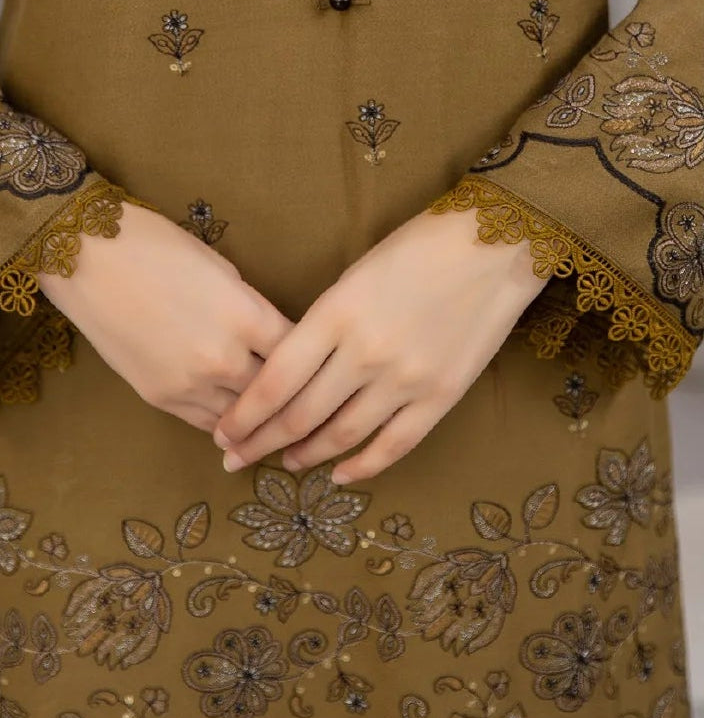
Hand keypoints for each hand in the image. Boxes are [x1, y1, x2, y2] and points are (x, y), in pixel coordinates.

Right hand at [38, 198, 292, 430]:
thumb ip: (249, 306)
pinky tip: (239, 426)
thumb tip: (266, 333)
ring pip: (243, 417)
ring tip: (280, 424)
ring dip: (261, 420)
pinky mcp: (160, 398)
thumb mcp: (220, 267)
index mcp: (246, 315)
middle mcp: (224, 358)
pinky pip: (206, 423)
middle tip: (310, 404)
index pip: (299, 353)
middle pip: (276, 393)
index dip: (313, 359)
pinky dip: (226, 424)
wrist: (88, 259)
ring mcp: (190, 384)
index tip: (321, 364)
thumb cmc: (155, 247)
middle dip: (293, 397)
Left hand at [213, 204, 544, 481]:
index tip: (223, 433)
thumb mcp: (354, 273)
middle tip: (235, 458)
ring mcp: (405, 379)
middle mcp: (365, 353)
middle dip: (260, 442)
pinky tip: (340, 474)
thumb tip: (291, 371)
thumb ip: (324, 323)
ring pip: (341, 435)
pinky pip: (394, 445)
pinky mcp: (440, 396)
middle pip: (300, 414)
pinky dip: (362, 466)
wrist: (494, 244)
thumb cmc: (418, 247)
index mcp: (336, 313)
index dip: (243, 415)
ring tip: (284, 462)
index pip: (275, 380)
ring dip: (306, 454)